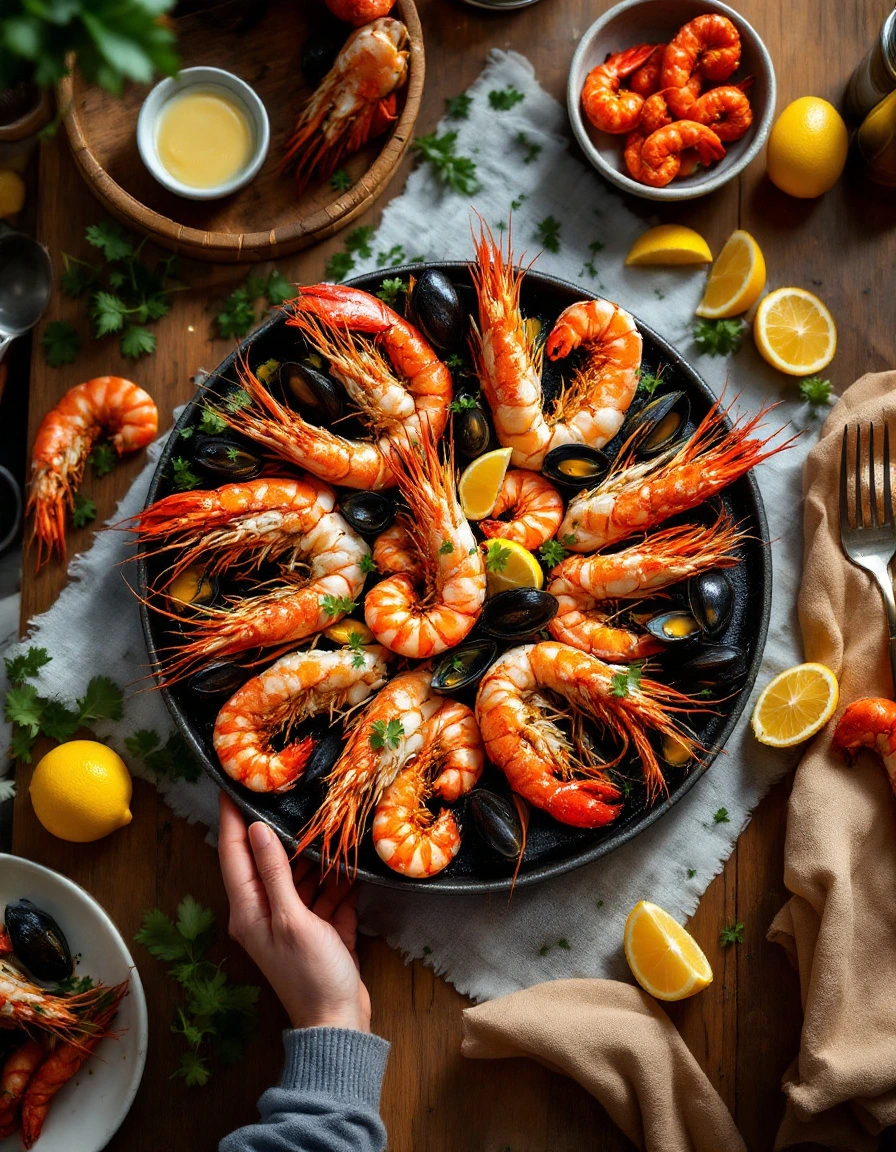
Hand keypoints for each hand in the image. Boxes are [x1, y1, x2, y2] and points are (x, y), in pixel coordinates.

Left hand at [217, 793, 370, 1032]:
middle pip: (269, 859)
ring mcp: (295, 919)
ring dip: (315, 853)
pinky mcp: (321, 928)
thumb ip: (275, 873)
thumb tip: (255, 830)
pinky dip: (337, 878)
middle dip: (281, 828)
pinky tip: (350, 859)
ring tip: (327, 818)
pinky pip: (326, 892)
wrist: (339, 1024)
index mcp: (249, 909)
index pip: (233, 853)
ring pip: (301, 873)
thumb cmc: (310, 974)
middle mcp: (267, 910)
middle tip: (289, 790)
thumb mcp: (292, 918)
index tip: (231, 783)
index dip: (231, 817)